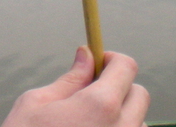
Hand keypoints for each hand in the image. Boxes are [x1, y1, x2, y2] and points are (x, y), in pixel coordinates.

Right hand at [0, 46, 149, 126]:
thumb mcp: (36, 104)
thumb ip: (69, 79)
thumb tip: (86, 55)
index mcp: (100, 105)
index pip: (127, 67)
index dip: (112, 60)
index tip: (98, 63)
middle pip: (139, 94)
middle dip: (119, 87)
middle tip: (90, 93)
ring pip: (138, 123)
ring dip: (121, 117)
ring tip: (88, 125)